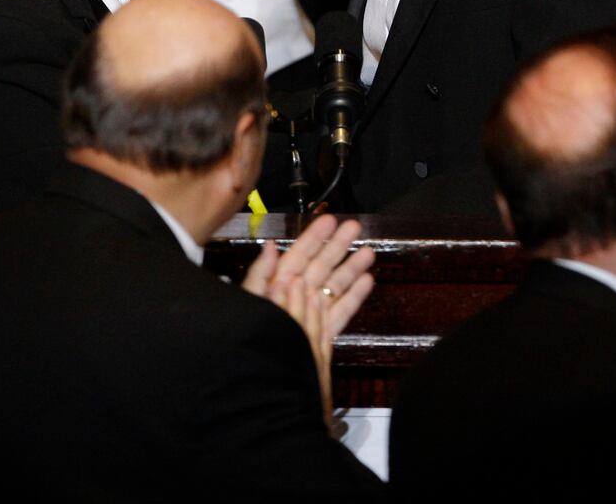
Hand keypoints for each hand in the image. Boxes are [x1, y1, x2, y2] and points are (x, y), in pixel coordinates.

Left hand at [242, 215, 374, 419]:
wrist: (264, 394)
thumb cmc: (247, 347)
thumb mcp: (250, 307)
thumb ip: (259, 278)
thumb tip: (270, 248)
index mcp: (274, 289)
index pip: (297, 257)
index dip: (314, 238)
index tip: (330, 220)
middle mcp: (293, 300)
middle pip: (319, 267)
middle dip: (337, 246)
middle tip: (355, 228)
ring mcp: (309, 317)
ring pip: (333, 288)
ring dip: (350, 269)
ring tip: (368, 253)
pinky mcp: (320, 336)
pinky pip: (339, 313)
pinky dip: (353, 298)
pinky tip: (367, 282)